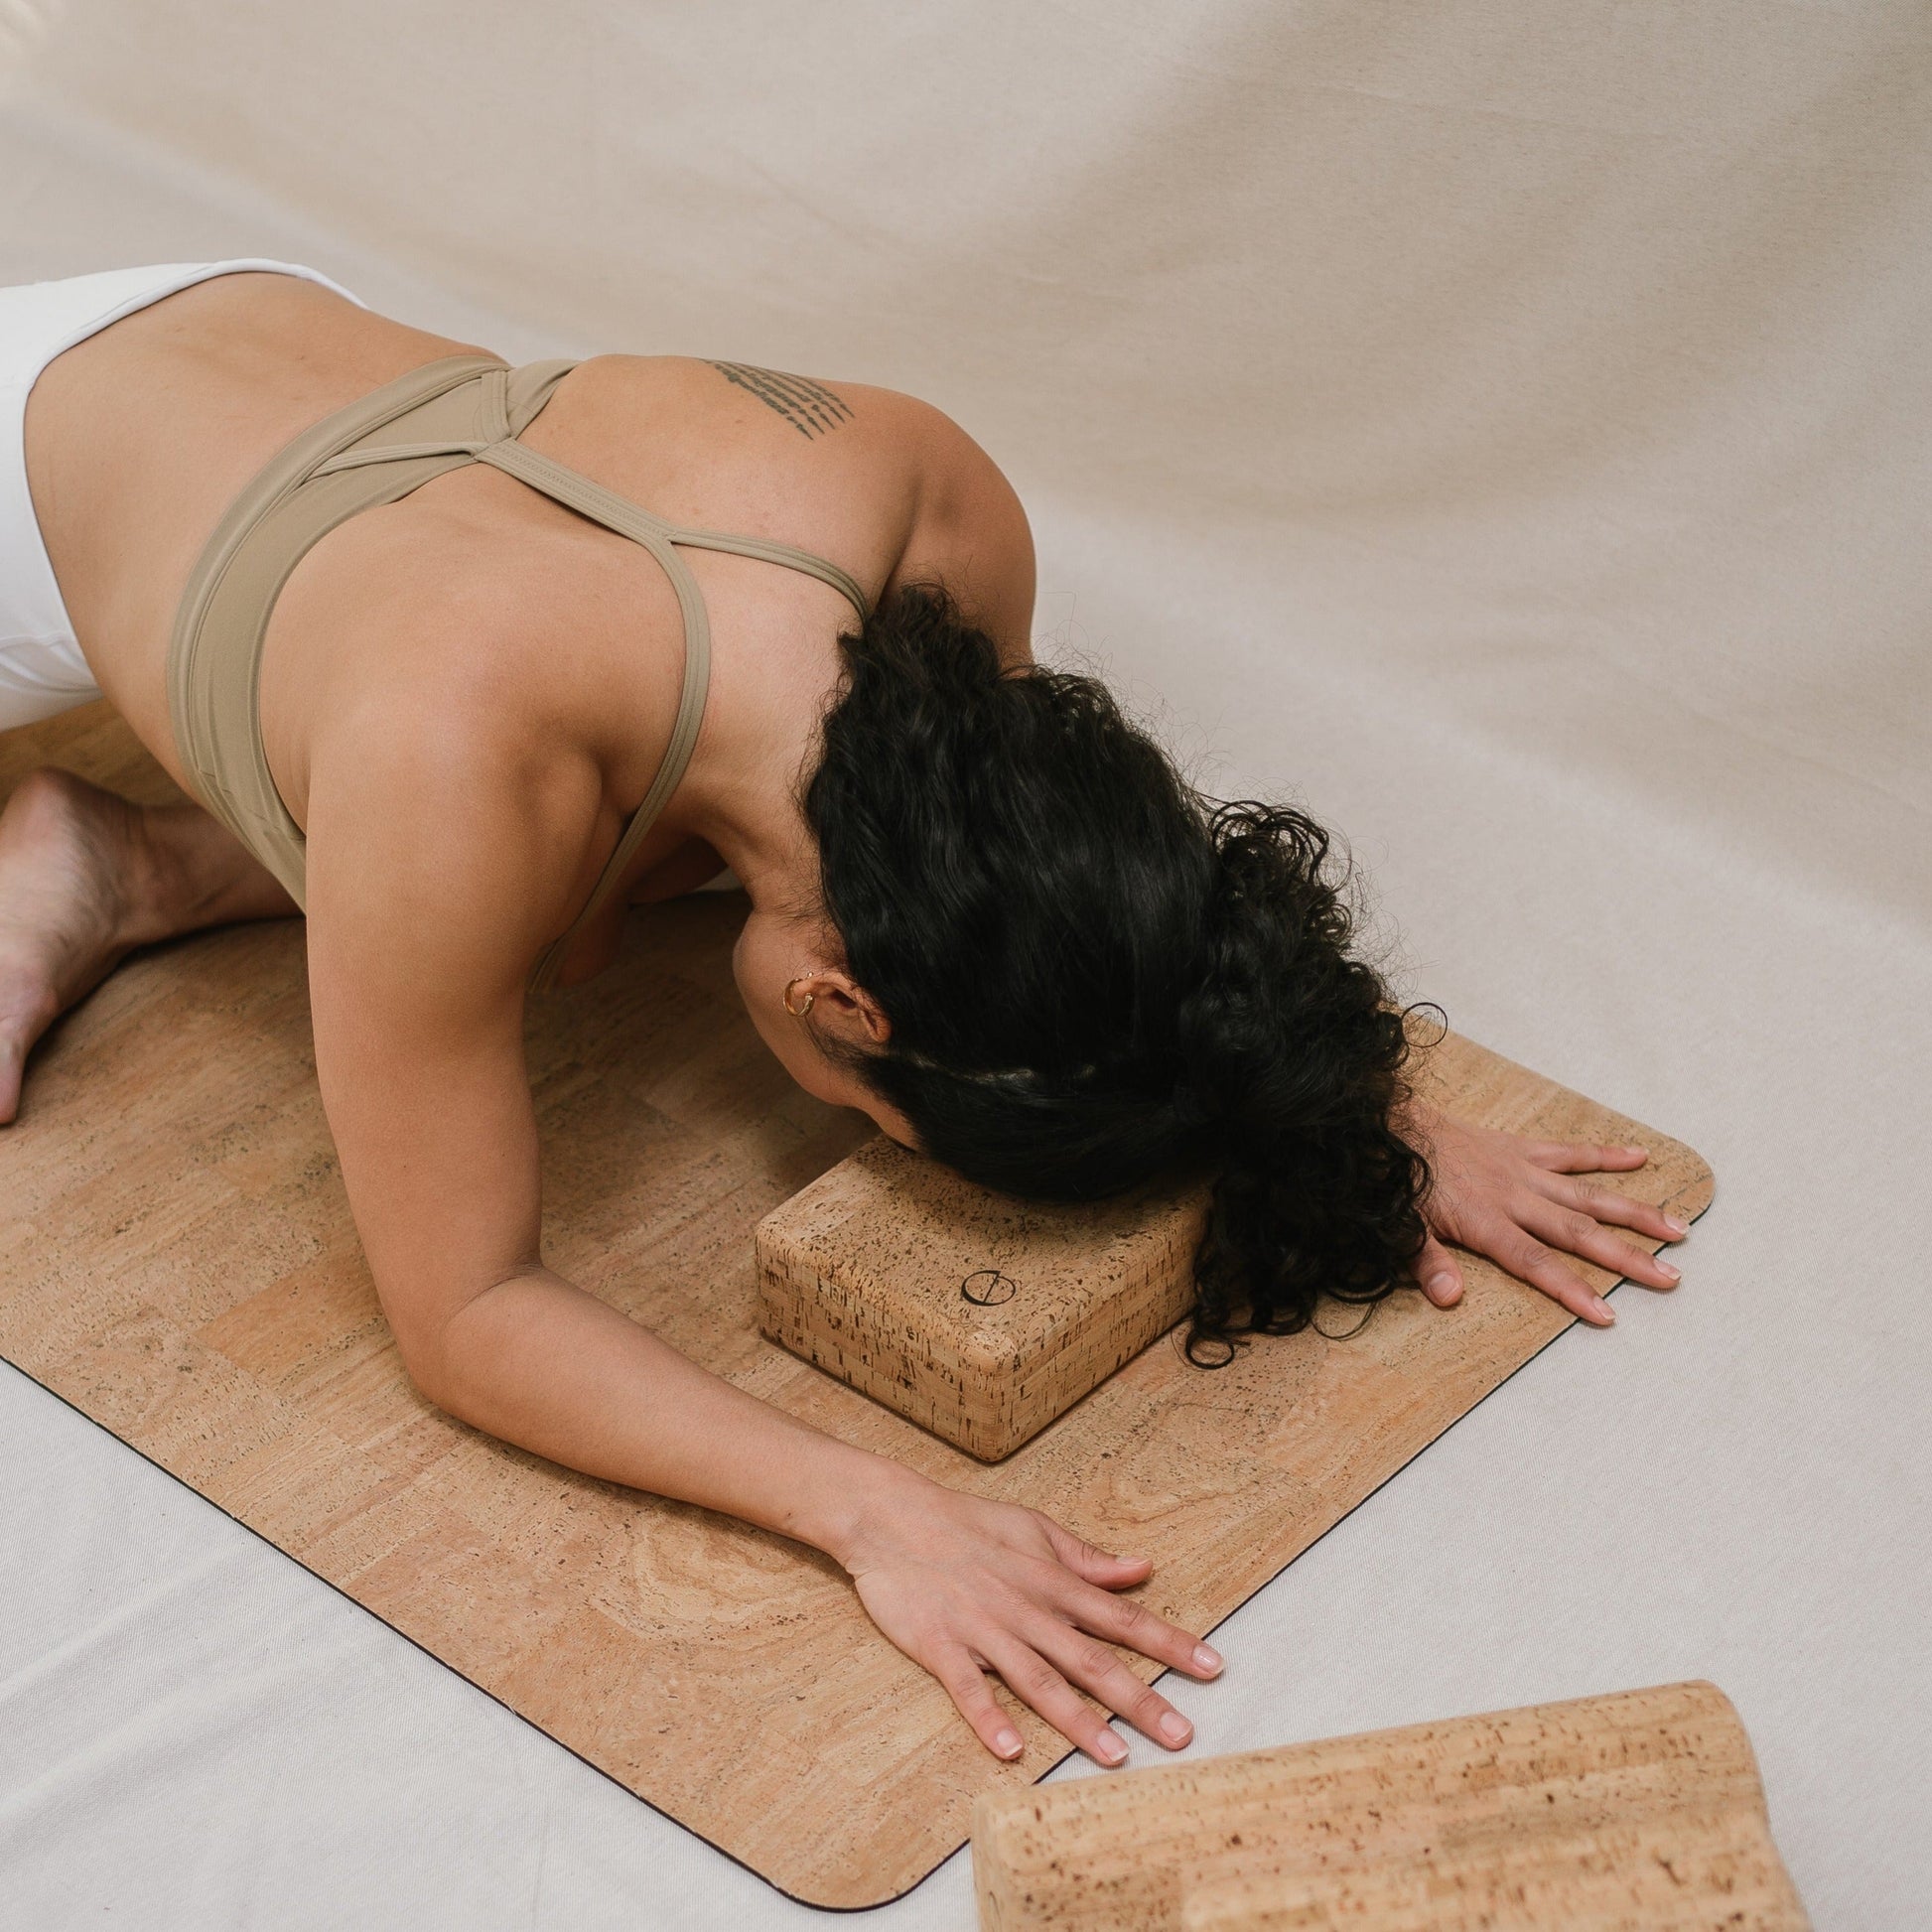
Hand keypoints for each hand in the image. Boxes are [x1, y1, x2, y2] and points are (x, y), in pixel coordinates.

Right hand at [836, 1468, 1221, 1764]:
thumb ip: (1088, 1559)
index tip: (1211, 1668)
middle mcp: (1027, 1609)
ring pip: (1039, 1680)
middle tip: (1181, 1735)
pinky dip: (989, 1718)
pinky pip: (968, 1687)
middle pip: (1091, 1659)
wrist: (892, 1517)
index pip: (1122, 1617)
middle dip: (1139, 1698)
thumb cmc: (967, 1522)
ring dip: (1079, 1720)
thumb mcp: (1035, 1528)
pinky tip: (1012, 1751)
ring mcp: (984, 1630)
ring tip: (1115, 1757)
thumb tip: (1142, 1568)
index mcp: (1052, 1582)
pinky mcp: (941, 1646)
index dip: (1169, 1643)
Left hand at [1405, 1104, 1687, 1325]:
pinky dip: (1605, 1154)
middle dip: (1626, 1257)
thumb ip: (1427, 1263)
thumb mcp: (1402, 1227)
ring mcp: (1523, 1171)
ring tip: (1677, 1228)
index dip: (1571, 1288)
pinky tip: (1641, 1157)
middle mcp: (1515, 1197)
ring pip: (1588, 1194)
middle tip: (1670, 1277)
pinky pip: (1570, 1152)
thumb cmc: (1402, 1183)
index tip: (1608, 1313)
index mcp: (1486, 1222)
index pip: (1536, 1262)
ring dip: (1633, 1211)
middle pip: (1578, 1232)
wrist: (1395, 1126)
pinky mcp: (1522, 1149)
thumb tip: (1448, 1298)